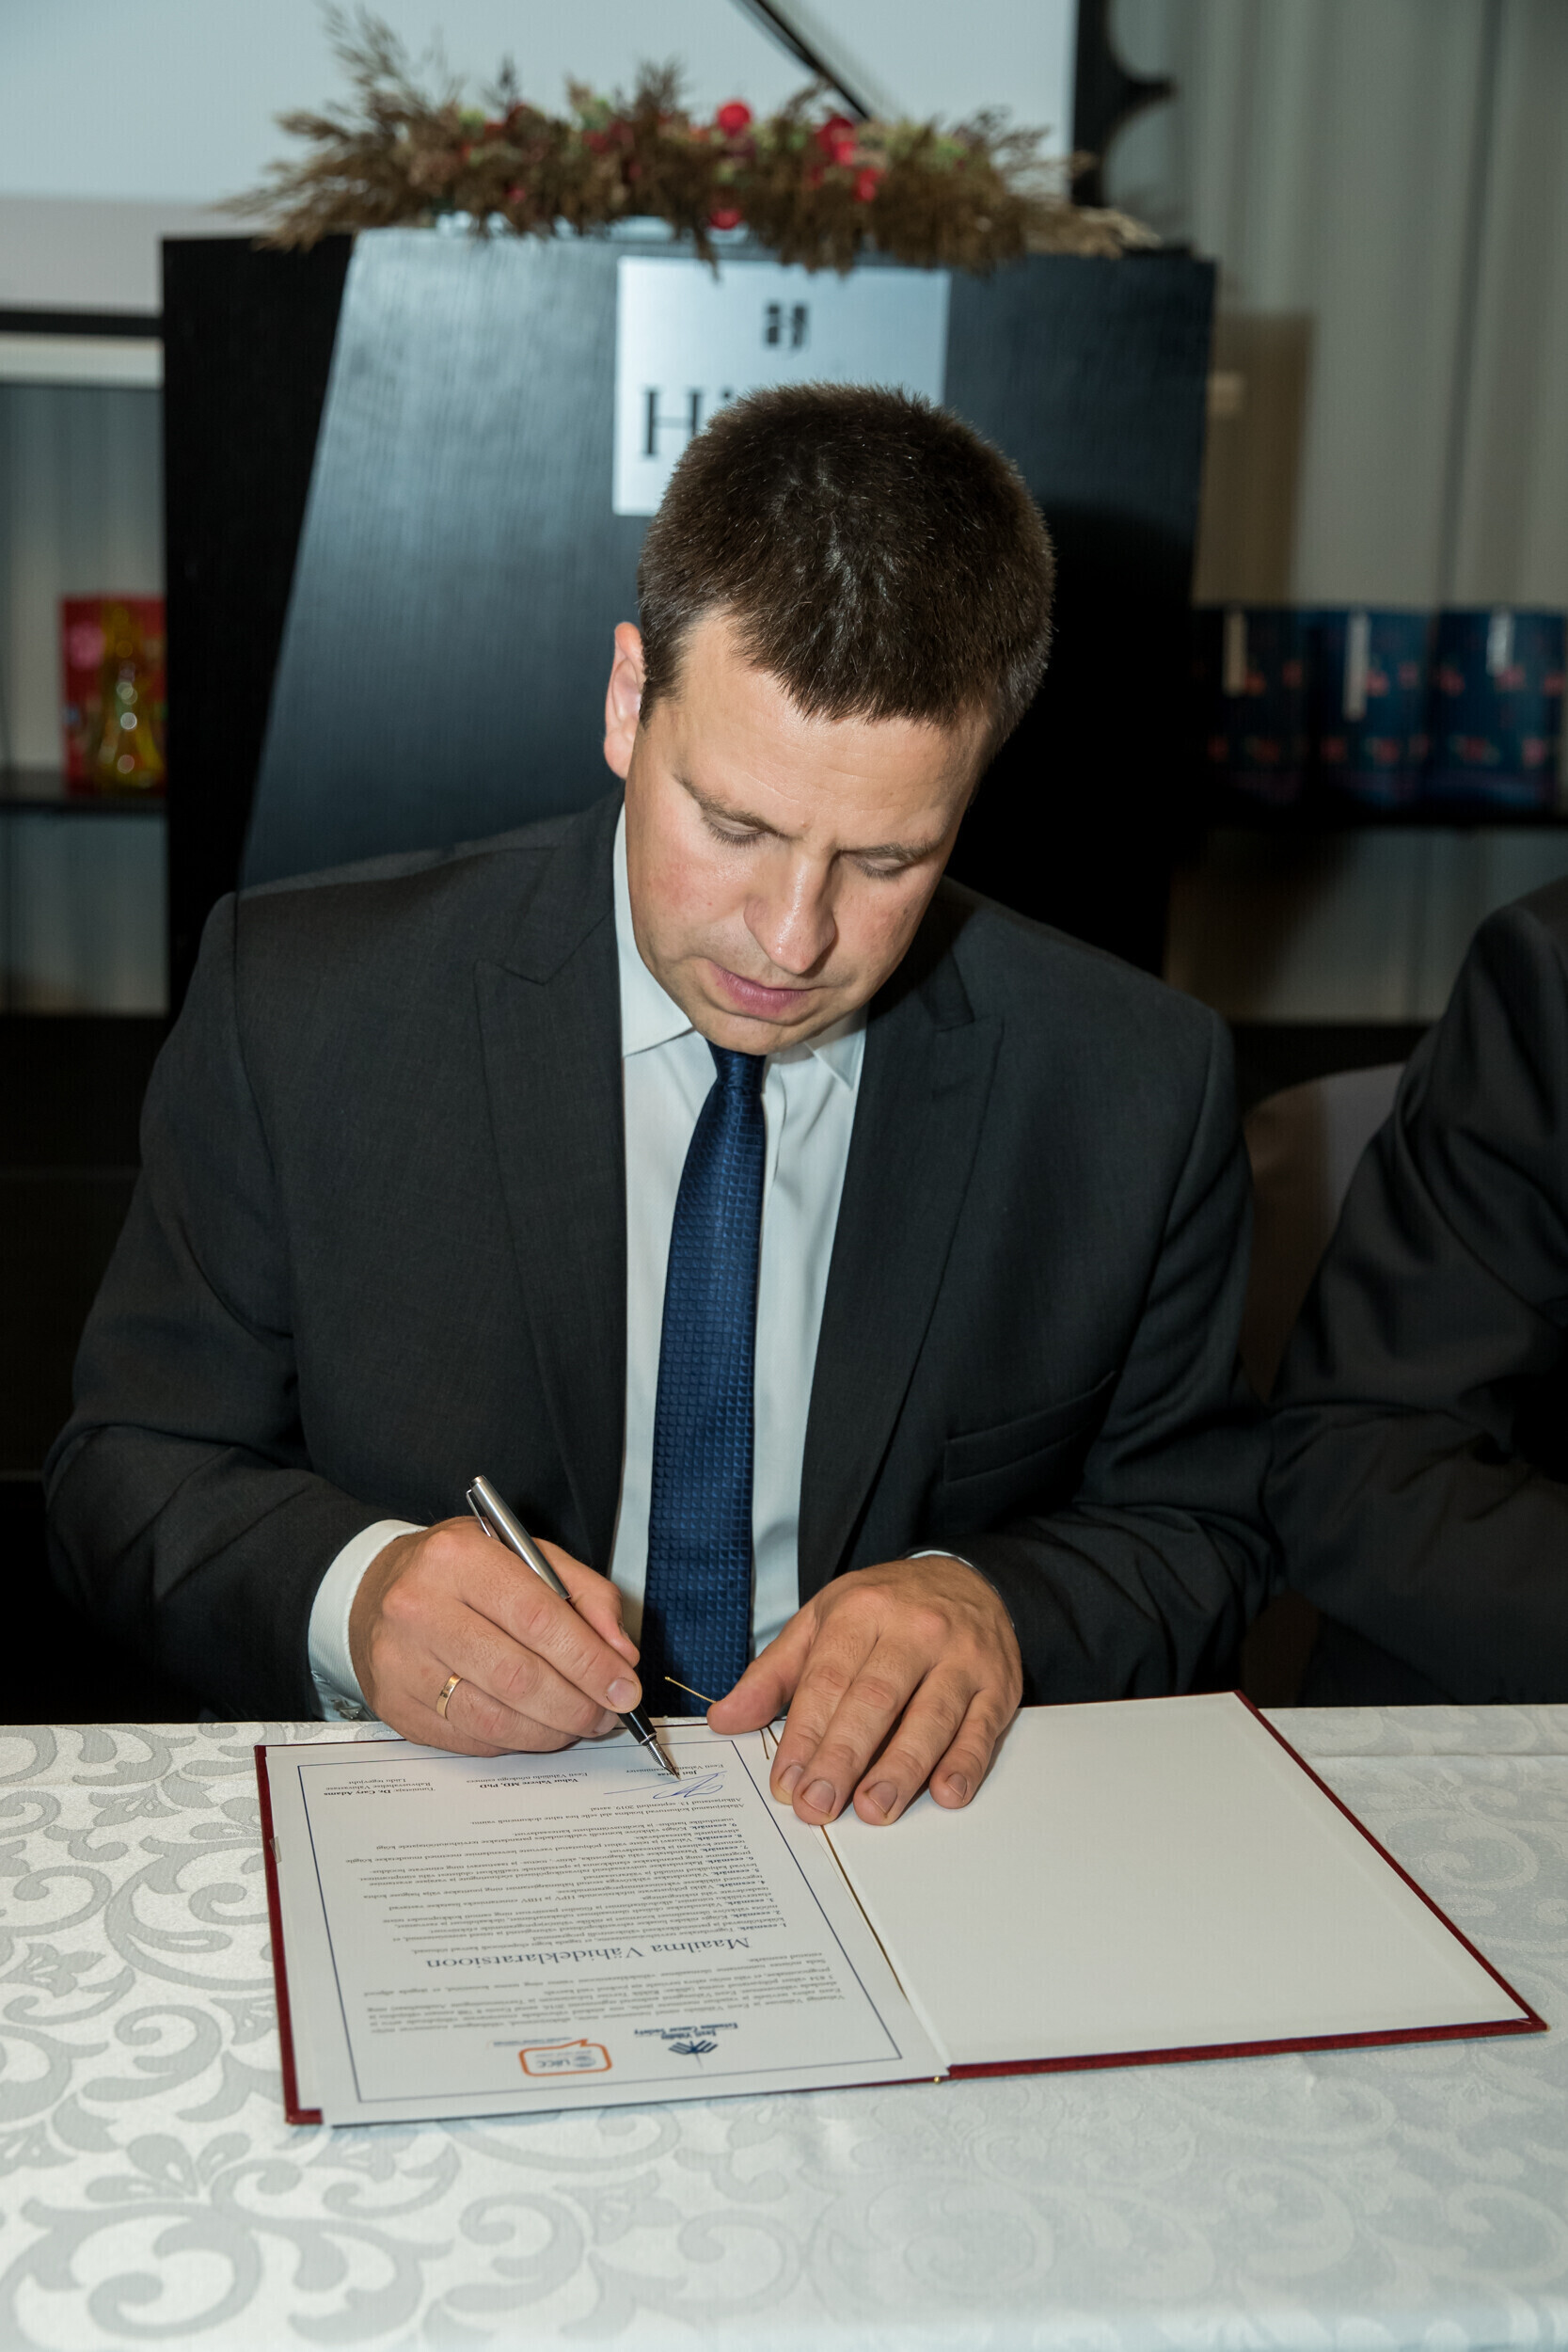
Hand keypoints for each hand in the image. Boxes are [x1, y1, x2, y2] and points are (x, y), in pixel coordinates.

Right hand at [348, 1518, 642, 1754]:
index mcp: (458, 1557)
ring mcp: (400, 1661)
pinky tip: (533, 1727)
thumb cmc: (459, 1573)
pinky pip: (469, 1739)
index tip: (624, 1686)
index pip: (539, 1618)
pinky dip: (514, 1740)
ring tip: (577, 1723)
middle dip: (577, 1704)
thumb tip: (620, 1653)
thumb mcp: (524, 1555)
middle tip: (608, 1714)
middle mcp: (419, 1607)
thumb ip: (583, 1594)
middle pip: (518, 1676)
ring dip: (550, 1731)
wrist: (375, 1591)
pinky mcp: (394, 1705)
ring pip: (494, 1718)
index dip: (590, 1661)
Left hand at [708, 1556, 1021, 1825]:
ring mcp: (961, 1657)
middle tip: (820, 1804)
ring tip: (873, 1807)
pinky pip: (981, 1727)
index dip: (804, 1735)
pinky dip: (965, 1763)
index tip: (786, 1781)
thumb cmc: (886, 1609)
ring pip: (931, 1716)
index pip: (827, 1679)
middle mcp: (914, 1630)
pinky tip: (946, 1792)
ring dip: (901, 1768)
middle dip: (844, 1757)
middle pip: (875, 1699)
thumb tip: (725, 1719)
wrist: (966, 1577)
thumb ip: (773, 1674)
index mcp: (861, 1611)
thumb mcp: (822, 1622)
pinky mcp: (999, 1684)